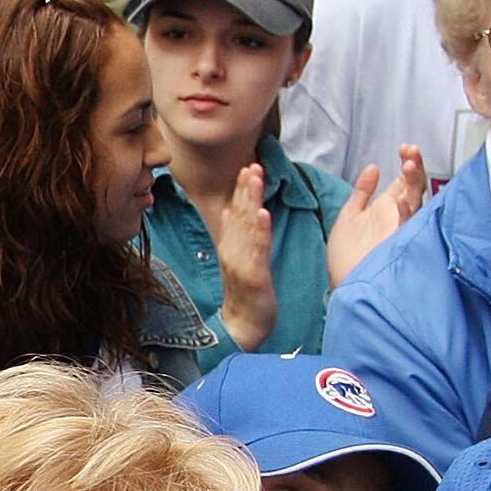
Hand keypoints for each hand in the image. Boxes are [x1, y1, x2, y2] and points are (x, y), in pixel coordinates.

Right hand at [216, 163, 277, 352]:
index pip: (235, 212)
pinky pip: (257, 249)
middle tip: (252, 165)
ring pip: (247, 226)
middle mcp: (232, 250)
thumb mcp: (237, 260)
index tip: (247, 167)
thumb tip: (228, 209)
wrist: (242, 325)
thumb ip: (234, 235)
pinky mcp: (254, 274)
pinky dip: (259, 231)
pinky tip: (262, 214)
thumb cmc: (244, 294)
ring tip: (255, 179)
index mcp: (230, 245)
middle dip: (246, 188)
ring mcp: (241, 262)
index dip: (241, 189)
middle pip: (239, 214)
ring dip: (251, 201)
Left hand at [326, 145, 427, 284]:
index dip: (408, 163)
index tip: (404, 148)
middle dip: (415, 168)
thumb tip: (374, 167)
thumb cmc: (347, 256)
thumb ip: (362, 192)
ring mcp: (400, 231)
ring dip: (414, 184)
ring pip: (416, 204)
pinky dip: (405, 213)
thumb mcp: (350, 216)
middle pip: (415, 188)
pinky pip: (407, 228)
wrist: (342, 283)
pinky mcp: (397, 246)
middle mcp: (398, 218)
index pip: (405, 181)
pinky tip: (401, 200)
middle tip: (410, 152)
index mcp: (388, 209)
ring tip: (409, 166)